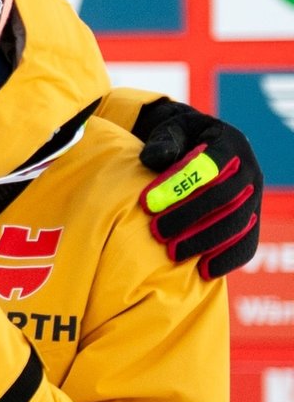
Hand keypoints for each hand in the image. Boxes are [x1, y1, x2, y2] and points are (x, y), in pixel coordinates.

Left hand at [134, 98, 261, 278]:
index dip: (179, 185)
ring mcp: (254, 196)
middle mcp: (249, 170)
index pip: (209, 165)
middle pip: (225, 197)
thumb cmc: (179, 138)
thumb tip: (153, 158)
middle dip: (189, 217)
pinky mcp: (252, 219)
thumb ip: (163, 141)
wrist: (197, 144)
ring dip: (205, 240)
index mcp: (229, 143)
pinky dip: (229, 258)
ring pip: (237, 222)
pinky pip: (248, 241)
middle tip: (156, 232)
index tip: (147, 203)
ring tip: (173, 254)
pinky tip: (205, 271)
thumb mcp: (170, 130)